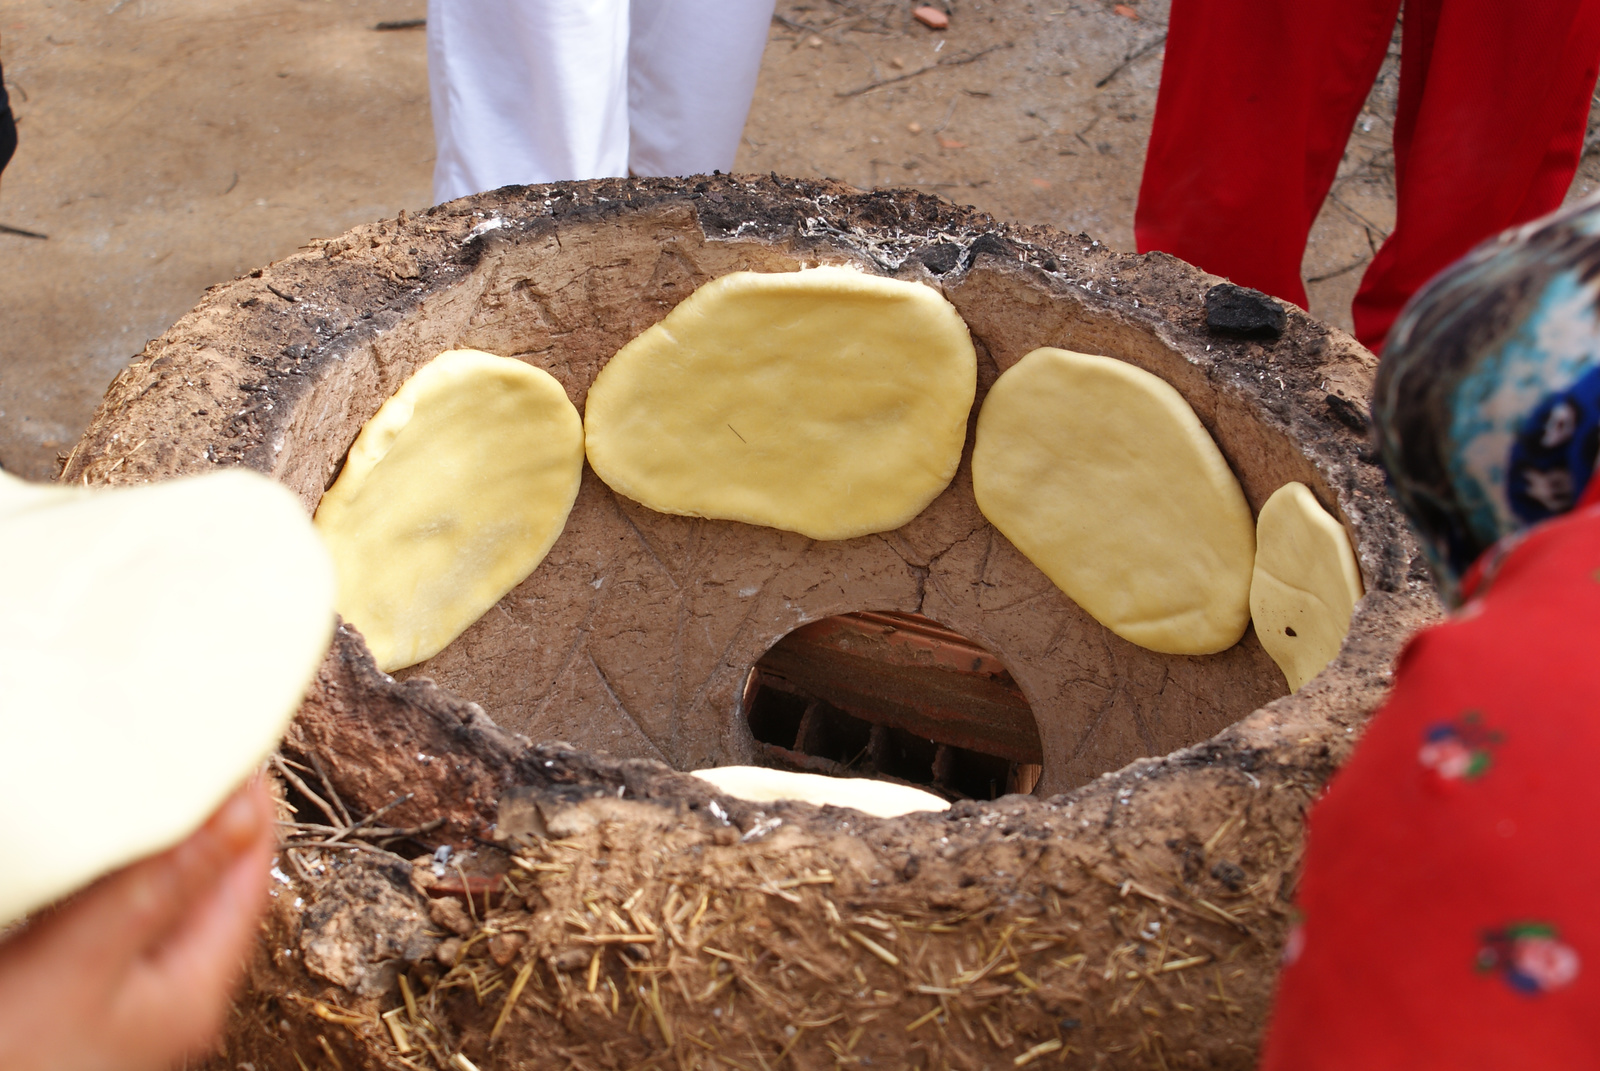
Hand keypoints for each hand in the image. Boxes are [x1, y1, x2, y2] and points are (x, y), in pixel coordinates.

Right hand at [0, 780, 275, 1070]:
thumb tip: (236, 813)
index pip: (247, 881)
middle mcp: (169, 999)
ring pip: (160, 901)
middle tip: (196, 757)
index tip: (234, 749)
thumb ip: (160, 885)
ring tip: (153, 789)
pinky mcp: (72, 998)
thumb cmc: (7, 1058)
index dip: (248, 811)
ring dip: (159, 847)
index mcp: (193, 992)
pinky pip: (115, 921)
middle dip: (207, 821)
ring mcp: (122, 1002)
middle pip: (211, 888)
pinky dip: (116, 878)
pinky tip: (97, 856)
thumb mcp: (87, 959)